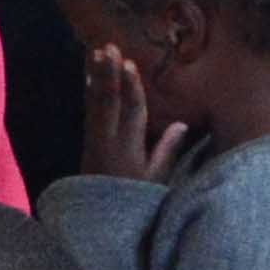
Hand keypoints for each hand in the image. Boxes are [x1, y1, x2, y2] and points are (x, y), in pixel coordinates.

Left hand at [78, 45, 206, 189]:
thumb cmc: (133, 199)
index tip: (129, 64)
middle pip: (109, 101)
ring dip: (97, 76)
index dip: (131, 87)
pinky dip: (89, 91)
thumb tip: (181, 123)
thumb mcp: (155, 180)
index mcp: (128, 147)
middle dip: (109, 73)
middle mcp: (109, 139)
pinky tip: (89, 76)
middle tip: (109, 48)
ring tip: (97, 52)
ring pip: (96, 102)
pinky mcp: (88, 141)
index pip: (131, 112)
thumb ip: (167, 150)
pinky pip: (89, 111)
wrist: (97, 221)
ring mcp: (95, 139)